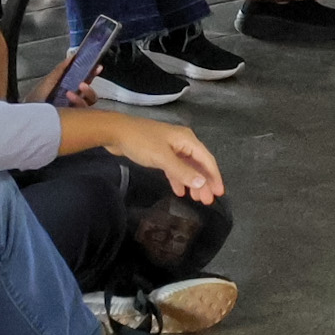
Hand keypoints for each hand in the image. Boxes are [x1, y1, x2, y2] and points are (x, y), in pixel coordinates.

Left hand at [62, 109, 223, 200]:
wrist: (115, 132)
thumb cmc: (141, 142)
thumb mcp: (163, 158)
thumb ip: (183, 172)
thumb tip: (203, 184)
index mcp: (187, 140)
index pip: (207, 160)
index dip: (214, 177)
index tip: (219, 193)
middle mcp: (183, 143)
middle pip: (198, 165)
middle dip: (204, 183)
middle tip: (207, 201)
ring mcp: (171, 148)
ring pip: (187, 168)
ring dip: (192, 183)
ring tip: (197, 199)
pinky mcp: (160, 153)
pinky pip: (175, 168)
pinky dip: (179, 179)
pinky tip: (180, 191)